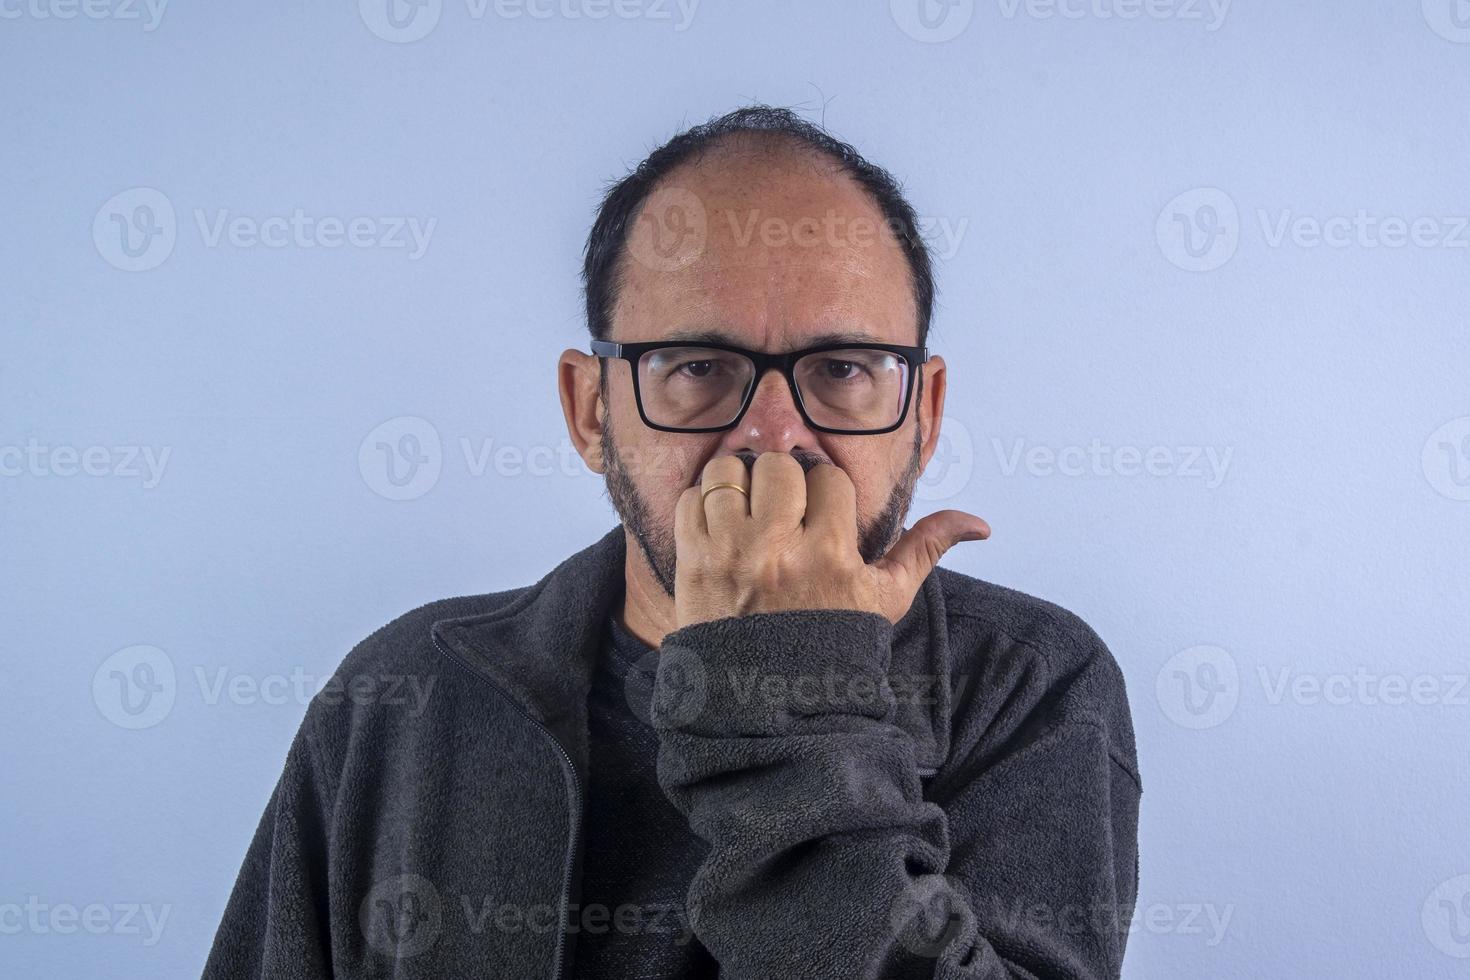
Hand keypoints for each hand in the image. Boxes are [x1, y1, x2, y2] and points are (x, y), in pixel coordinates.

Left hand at [673, 452, 989, 627]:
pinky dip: (704, 502)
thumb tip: (979, 522)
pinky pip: (691, 498)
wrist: (766, 700)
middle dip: (783, 477)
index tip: (820, 509)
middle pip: (779, 465)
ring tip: (750, 508)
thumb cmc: (830, 644)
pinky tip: (721, 525)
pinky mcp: (692, 562)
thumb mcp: (885, 600)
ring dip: (739, 481)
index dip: (825, 488)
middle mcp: (778, 550)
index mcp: (829, 555)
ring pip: (729, 471)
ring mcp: (730, 554)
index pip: (828, 478)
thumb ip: (925, 550)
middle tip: (783, 504)